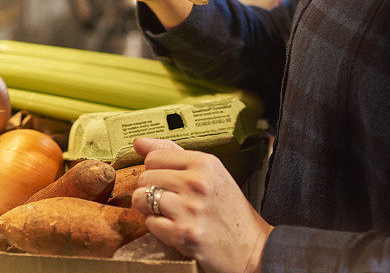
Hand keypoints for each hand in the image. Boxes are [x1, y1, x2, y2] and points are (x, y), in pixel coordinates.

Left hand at [131, 137, 273, 272]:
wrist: (251, 246)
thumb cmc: (227, 207)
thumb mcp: (209, 171)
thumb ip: (172, 153)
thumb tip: (138, 142)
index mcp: (204, 163)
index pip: (153, 157)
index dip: (154, 169)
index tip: (165, 179)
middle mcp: (197, 183)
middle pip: (145, 177)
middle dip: (149, 189)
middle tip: (167, 199)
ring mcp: (190, 209)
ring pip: (142, 199)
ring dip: (149, 208)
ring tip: (167, 212)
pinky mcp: (184, 235)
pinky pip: (150, 223)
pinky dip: (157, 227)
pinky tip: (173, 227)